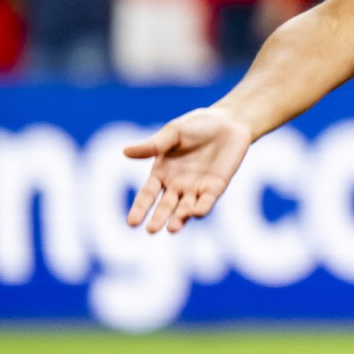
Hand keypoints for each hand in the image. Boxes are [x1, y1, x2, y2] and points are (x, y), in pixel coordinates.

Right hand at [124, 108, 253, 232]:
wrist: (229, 122)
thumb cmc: (197, 125)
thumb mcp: (173, 133)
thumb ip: (153, 145)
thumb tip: (125, 151)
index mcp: (162, 173)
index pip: (147, 195)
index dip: (139, 208)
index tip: (132, 223)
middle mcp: (177, 185)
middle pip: (165, 206)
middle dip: (158, 218)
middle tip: (151, 230)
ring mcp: (197, 188)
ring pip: (185, 209)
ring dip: (179, 219)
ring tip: (172, 228)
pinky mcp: (216, 187)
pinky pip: (207, 201)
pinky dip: (201, 208)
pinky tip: (195, 213)